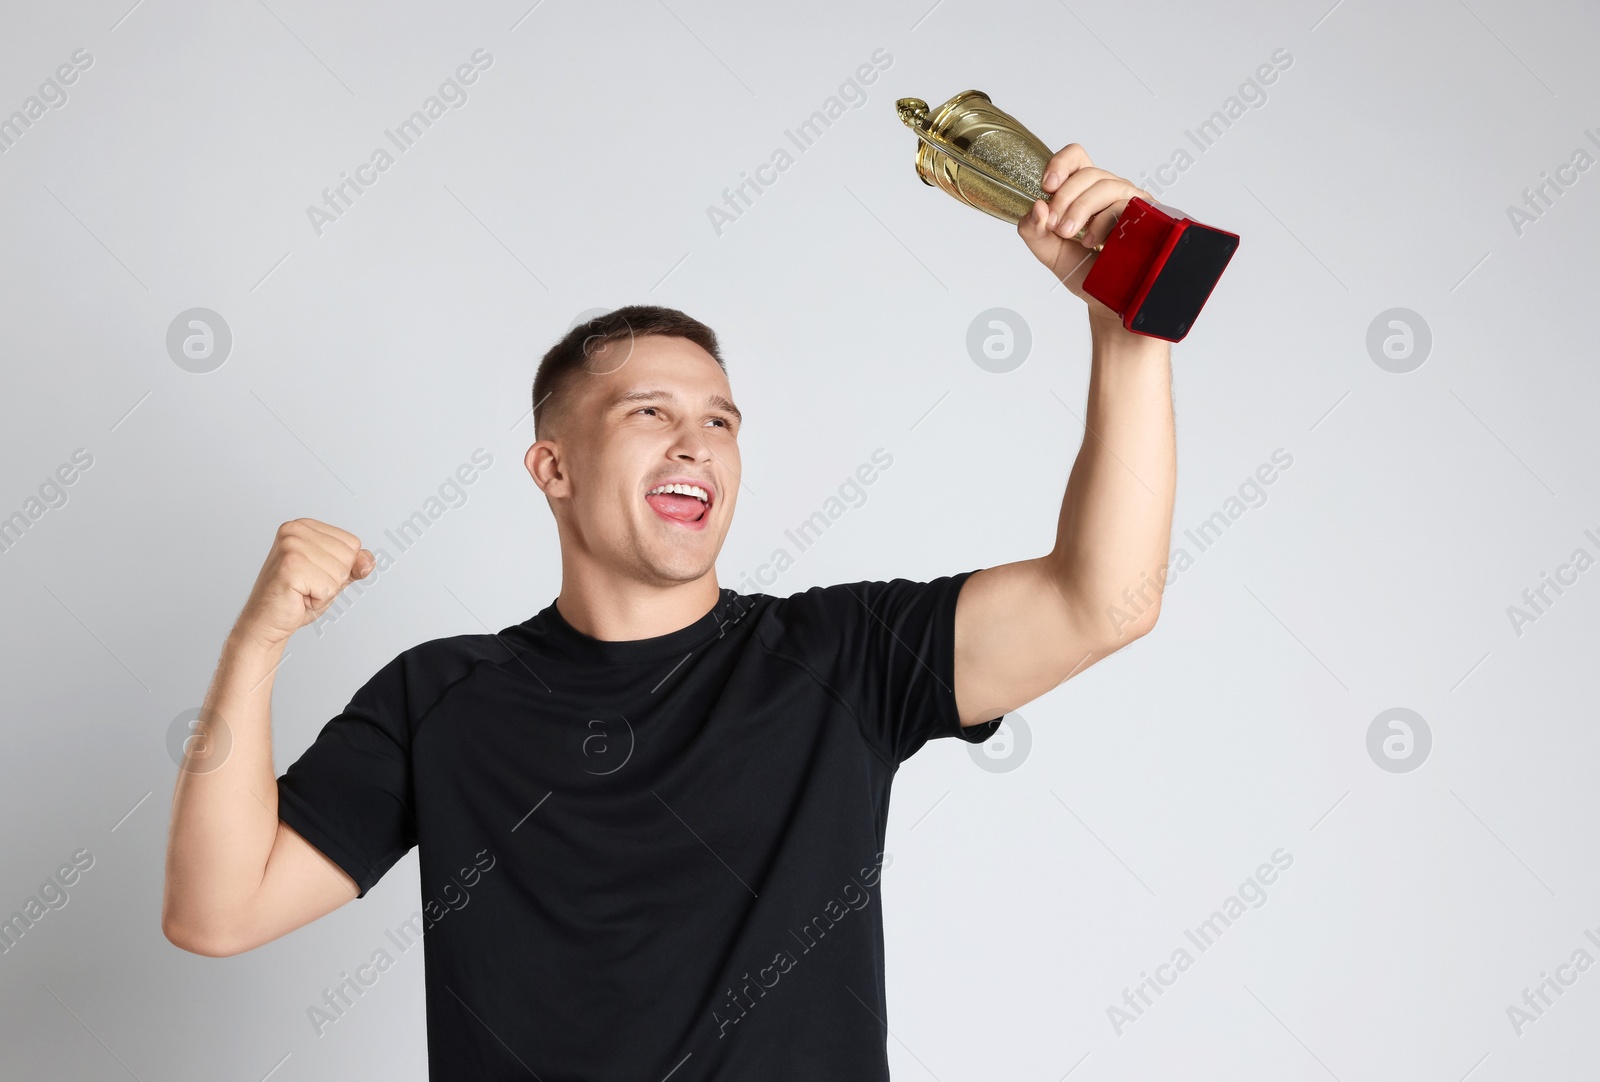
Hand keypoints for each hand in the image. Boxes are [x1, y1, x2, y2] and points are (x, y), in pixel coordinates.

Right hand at [234, 518, 374, 647]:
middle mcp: (295, 530)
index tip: (314, 574)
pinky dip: (318, 600)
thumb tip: (368, 561)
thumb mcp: (333, 576)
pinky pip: (328, 588)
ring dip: (325, 591)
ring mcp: (291, 547)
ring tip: (302, 591)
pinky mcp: (290, 567)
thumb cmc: (296, 598)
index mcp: (304, 526)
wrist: (265, 621)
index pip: (353, 543)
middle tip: (307, 586)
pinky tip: (298, 597)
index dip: (340, 567)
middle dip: (333, 580)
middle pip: (348, 557)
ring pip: (340, 573)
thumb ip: (354, 565)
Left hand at [1017, 143, 1152, 323]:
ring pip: (1106, 185)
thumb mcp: (1049, 251)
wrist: (1107, 300)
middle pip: (1087, 172)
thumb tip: (1036, 207)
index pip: (1076, 157)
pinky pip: (1124, 205)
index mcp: (1084, 190)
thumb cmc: (1083, 271)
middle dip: (1065, 198)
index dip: (1060, 164)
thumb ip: (1034, 230)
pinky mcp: (1147, 214)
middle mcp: (1109, 189)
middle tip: (1055, 226)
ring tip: (1070, 235)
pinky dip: (1103, 221)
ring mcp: (1130, 200)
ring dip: (1081, 209)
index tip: (1047, 187)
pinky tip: (1093, 242)